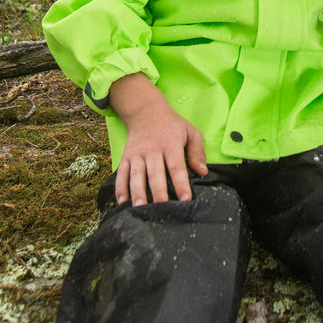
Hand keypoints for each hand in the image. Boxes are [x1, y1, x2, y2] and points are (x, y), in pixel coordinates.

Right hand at [109, 73, 207, 205]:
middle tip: (162, 210)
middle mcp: (152, 150)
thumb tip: (203, 172)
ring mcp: (137, 154)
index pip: (176, 167)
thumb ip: (197, 152)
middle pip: (155, 174)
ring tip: (140, 209)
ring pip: (136, 175)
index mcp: (171, 144)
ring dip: (137, 193)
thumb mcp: (190, 132)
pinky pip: (121, 173)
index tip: (185, 199)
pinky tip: (122, 202)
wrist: (147, 112)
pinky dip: (120, 188)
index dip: (181, 184)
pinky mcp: (126, 157)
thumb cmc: (173, 126)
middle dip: (158, 193)